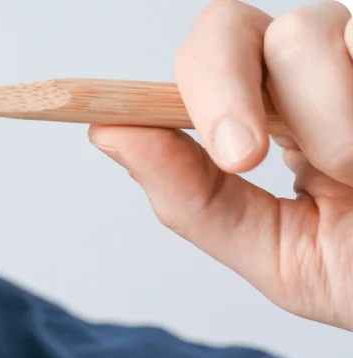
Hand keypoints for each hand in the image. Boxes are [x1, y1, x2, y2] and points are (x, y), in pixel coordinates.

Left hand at [89, 0, 352, 330]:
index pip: (200, 65)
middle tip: (246, 159)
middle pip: (228, 27)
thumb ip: (195, 200)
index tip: (189, 142)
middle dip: (222, 91)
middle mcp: (314, 72)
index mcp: (269, 116)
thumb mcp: (281, 255)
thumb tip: (107, 132)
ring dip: (325, 119)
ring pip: (305, 32)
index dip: (180, 88)